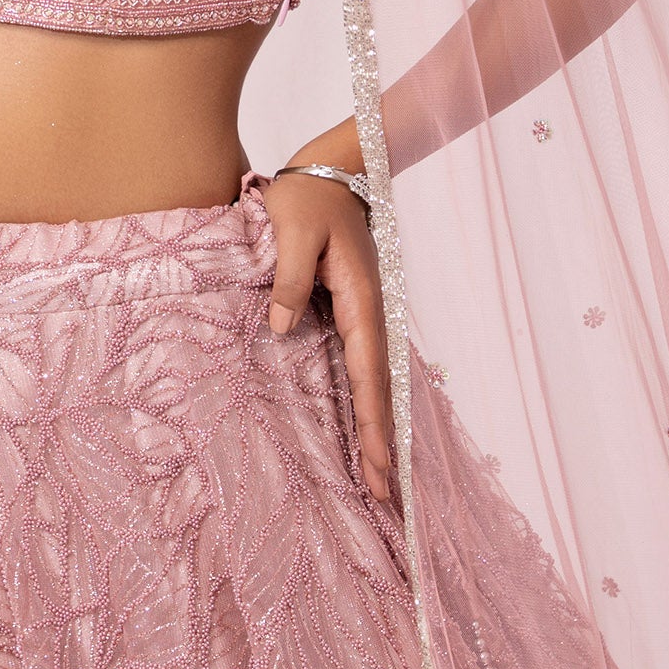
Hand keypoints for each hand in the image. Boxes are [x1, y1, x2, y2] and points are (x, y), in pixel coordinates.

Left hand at [257, 170, 396, 506]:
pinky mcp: (353, 312)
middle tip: (387, 499)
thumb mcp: (290, 231)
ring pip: (374, 382)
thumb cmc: (308, 197)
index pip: (368, 373)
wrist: (333, 169)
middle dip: (384, 444)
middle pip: (379, 389)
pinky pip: (363, 367)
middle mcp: (370, 313)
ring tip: (383, 481)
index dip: (373, 423)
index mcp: (360, 299)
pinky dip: (368, 402)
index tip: (381, 467)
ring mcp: (365, 314)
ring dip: (378, 429)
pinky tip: (365, 428)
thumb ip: (287, 279)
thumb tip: (281, 331)